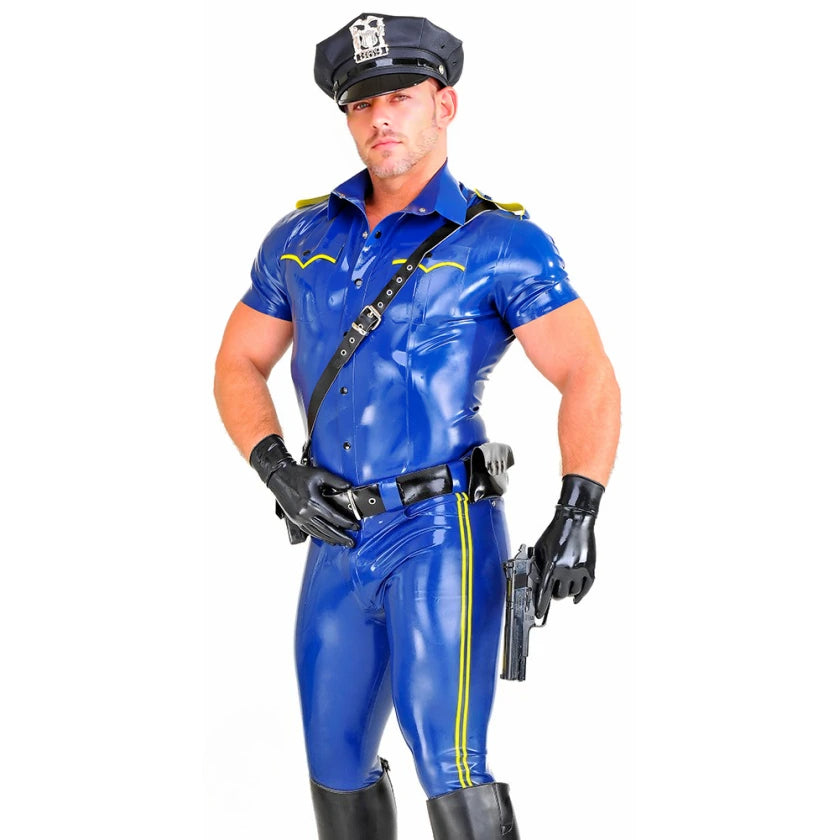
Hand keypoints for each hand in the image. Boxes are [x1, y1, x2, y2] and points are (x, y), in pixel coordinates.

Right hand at [250, 435, 359, 546]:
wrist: (279, 477)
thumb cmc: (298, 474)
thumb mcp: (319, 474)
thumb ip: (336, 481)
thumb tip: (349, 486)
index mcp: (312, 502)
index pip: (333, 517)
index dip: (346, 523)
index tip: (355, 527)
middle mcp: (305, 512)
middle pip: (327, 529)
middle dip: (341, 537)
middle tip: (351, 543)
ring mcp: (299, 518)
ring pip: (318, 533)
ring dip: (331, 539)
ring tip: (342, 543)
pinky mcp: (295, 519)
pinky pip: (310, 531)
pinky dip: (320, 536)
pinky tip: (327, 538)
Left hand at [532, 474, 603, 616]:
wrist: (575, 521)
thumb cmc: (556, 532)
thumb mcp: (540, 548)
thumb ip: (537, 565)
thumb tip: (534, 581)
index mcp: (551, 565)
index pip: (544, 591)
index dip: (541, 605)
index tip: (539, 614)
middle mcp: (565, 569)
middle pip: (559, 595)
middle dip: (554, 595)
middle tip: (553, 591)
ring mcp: (579, 570)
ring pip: (572, 593)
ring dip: (567, 593)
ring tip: (563, 587)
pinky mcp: (590, 568)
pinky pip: (586, 588)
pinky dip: (580, 595)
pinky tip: (576, 597)